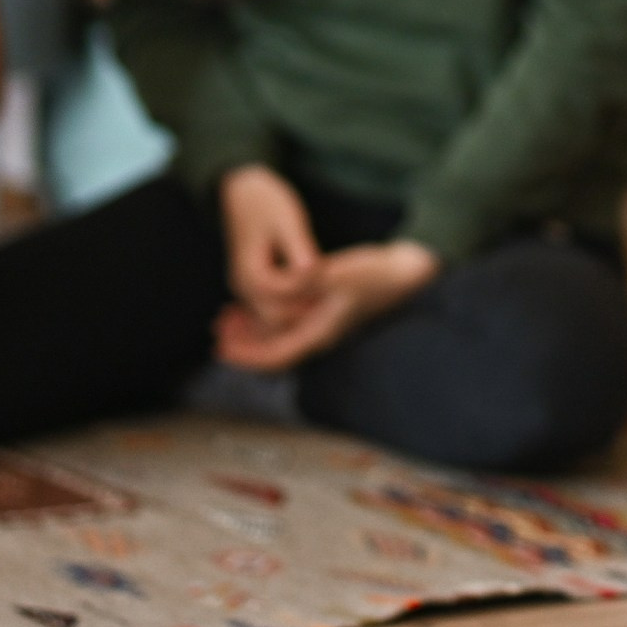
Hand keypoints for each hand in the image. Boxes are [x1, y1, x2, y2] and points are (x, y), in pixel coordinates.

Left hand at [212, 239, 441, 371]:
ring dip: (253, 328)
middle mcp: (320, 334)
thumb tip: (278, 288)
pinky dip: (269, 314)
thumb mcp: (338, 274)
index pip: (276, 356)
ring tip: (229, 314)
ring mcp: (324, 323)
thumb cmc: (376, 274)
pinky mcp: (327, 310)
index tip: (221, 348)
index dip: (245, 355)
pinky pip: (290, 320)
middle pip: (273, 349)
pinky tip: (258, 301)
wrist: (408, 270)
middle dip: (243, 341)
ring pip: (280, 335)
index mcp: (320, 332)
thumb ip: (306, 282)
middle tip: (218, 328)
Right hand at [219, 164, 319, 314]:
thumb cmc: (267, 203)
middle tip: (337, 296)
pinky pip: (277, 307)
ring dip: (302, 312)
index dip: (310, 290)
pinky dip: (296, 306)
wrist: (243, 192)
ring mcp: (249, 289)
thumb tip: (313, 269)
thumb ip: (299, 248)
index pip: (283, 300)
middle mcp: (245, 288)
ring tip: (332, 296)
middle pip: (277, 319)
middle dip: (306, 310)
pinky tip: (322, 293)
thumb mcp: (287, 221)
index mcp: (250, 274)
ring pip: (276, 318)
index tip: (332, 275)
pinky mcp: (259, 285)